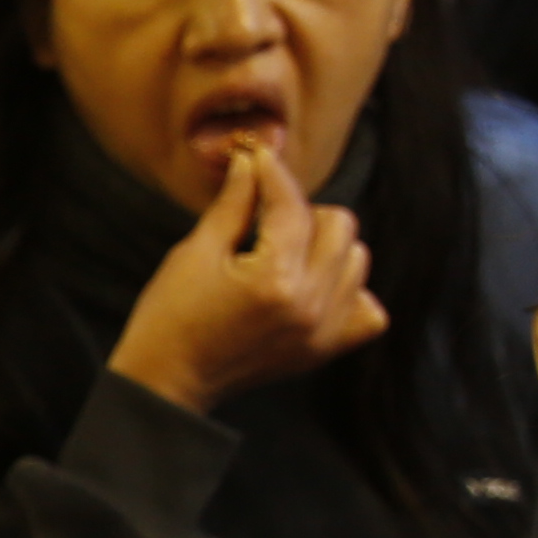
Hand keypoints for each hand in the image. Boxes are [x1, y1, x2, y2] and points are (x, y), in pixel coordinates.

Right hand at [110, 142, 386, 413]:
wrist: (168, 379)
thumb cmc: (170, 317)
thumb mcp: (194, 253)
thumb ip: (233, 204)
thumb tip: (251, 162)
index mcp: (274, 279)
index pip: (291, 206)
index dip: (272, 174)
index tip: (258, 158)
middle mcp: (310, 305)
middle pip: (340, 225)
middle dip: (302, 213)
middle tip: (265, 221)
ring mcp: (323, 330)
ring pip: (357, 259)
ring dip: (326, 247)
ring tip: (286, 255)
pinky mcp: (325, 349)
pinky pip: (368, 310)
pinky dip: (347, 291)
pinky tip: (312, 288)